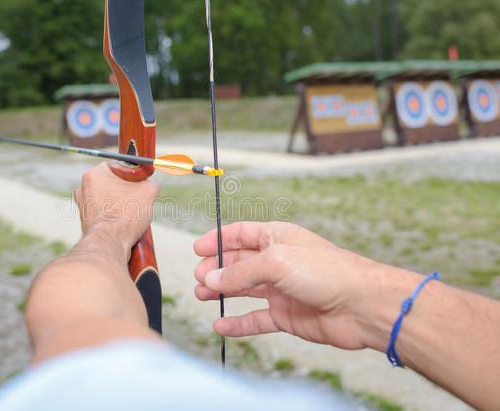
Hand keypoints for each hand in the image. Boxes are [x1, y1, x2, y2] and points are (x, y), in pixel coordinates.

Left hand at [74, 162, 158, 248]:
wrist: (109, 244)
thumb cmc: (125, 215)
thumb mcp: (148, 190)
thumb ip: (150, 181)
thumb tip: (150, 184)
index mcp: (94, 174)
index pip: (118, 167)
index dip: (132, 176)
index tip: (139, 185)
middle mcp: (84, 188)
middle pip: (113, 184)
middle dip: (127, 192)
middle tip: (137, 200)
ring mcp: (83, 205)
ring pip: (110, 200)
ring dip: (122, 206)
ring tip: (131, 215)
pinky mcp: (86, 221)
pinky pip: (106, 214)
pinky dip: (115, 218)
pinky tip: (123, 225)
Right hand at [194, 221, 399, 350]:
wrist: (362, 306)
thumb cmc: (328, 272)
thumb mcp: (276, 262)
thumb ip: (240, 272)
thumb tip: (210, 279)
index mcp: (278, 238)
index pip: (241, 234)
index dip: (218, 240)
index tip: (197, 249)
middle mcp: (279, 262)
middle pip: (239, 263)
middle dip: (217, 269)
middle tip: (198, 278)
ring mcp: (282, 289)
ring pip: (245, 290)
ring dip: (222, 293)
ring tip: (202, 297)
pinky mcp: (287, 315)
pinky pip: (256, 319)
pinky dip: (238, 322)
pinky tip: (221, 325)